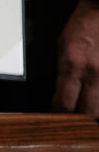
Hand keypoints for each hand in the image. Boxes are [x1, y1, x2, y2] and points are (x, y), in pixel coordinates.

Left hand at [54, 0, 98, 118]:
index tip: (57, 121)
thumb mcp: (62, 46)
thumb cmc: (82, 27)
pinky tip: (97, 100)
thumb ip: (63, 72)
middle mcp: (93, 72)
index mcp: (72, 65)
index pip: (64, 102)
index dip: (60, 116)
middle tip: (75, 125)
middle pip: (89, 112)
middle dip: (82, 122)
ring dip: (96, 112)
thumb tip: (61, 94)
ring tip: (88, 114)